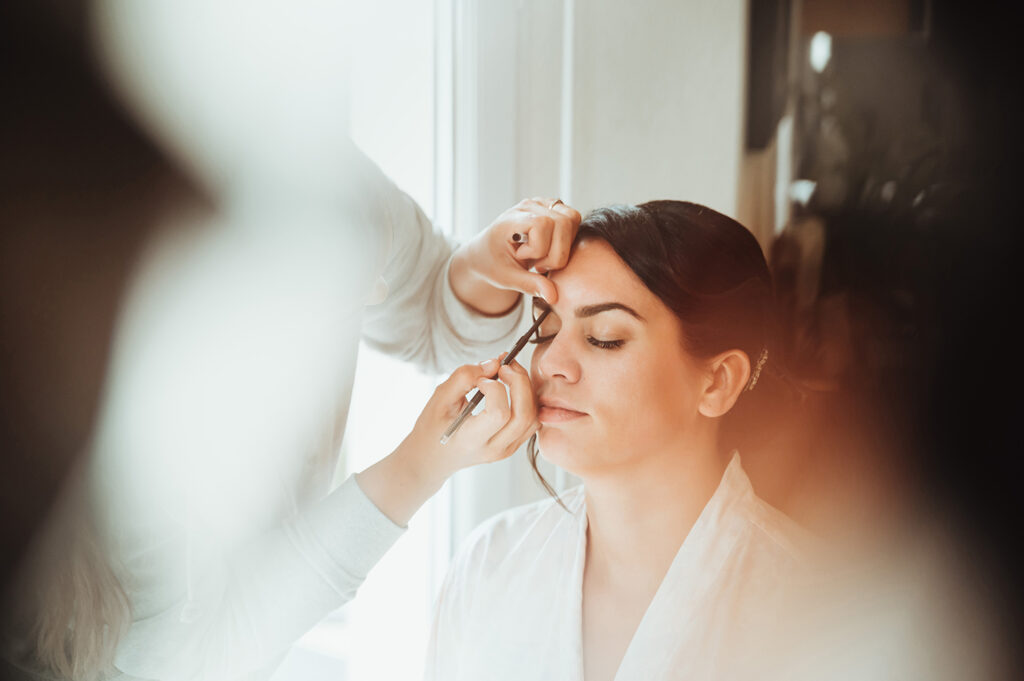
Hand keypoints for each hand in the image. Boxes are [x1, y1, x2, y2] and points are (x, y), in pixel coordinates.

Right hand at [405, 355, 538, 475]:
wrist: (433, 457)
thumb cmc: (433, 427)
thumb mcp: (439, 398)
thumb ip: (464, 378)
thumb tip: (494, 363)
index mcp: (472, 440)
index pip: (499, 414)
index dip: (495, 388)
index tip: (480, 379)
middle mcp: (494, 449)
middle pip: (524, 414)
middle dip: (520, 382)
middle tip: (504, 365)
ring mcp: (506, 450)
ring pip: (533, 417)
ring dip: (527, 389)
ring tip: (509, 372)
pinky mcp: (513, 445)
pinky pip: (532, 421)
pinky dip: (528, 399)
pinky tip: (512, 386)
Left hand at [449, 198, 582, 314]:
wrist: (485, 253)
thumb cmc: (493, 263)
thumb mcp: (506, 278)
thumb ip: (529, 285)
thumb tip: (554, 296)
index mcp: (511, 219)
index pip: (542, 224)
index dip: (539, 248)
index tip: (522, 258)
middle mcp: (528, 206)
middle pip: (563, 222)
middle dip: (556, 252)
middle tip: (537, 264)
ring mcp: (542, 204)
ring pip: (572, 218)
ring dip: (564, 245)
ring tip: (544, 256)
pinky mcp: (552, 208)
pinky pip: (573, 219)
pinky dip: (567, 239)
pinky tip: (550, 248)